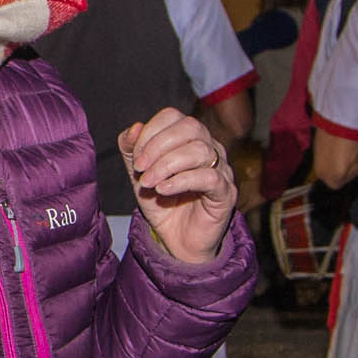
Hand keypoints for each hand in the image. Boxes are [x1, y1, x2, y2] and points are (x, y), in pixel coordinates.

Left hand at [120, 107, 233, 264]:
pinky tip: (163, 190)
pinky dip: (181, 181)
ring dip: (167, 165)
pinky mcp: (226, 193)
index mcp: (188, 138)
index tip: (135, 156)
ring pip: (200, 150)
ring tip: (148, 183)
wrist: (176, 241)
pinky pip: (209, 177)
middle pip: (190, 127)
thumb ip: (132, 150)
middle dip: (159, 145)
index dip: (151, 131)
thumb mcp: (139, 175)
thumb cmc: (162, 204)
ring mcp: (221, 169)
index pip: (173, 116)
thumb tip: (135, 126)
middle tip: (140, 168)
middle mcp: (209, 148)